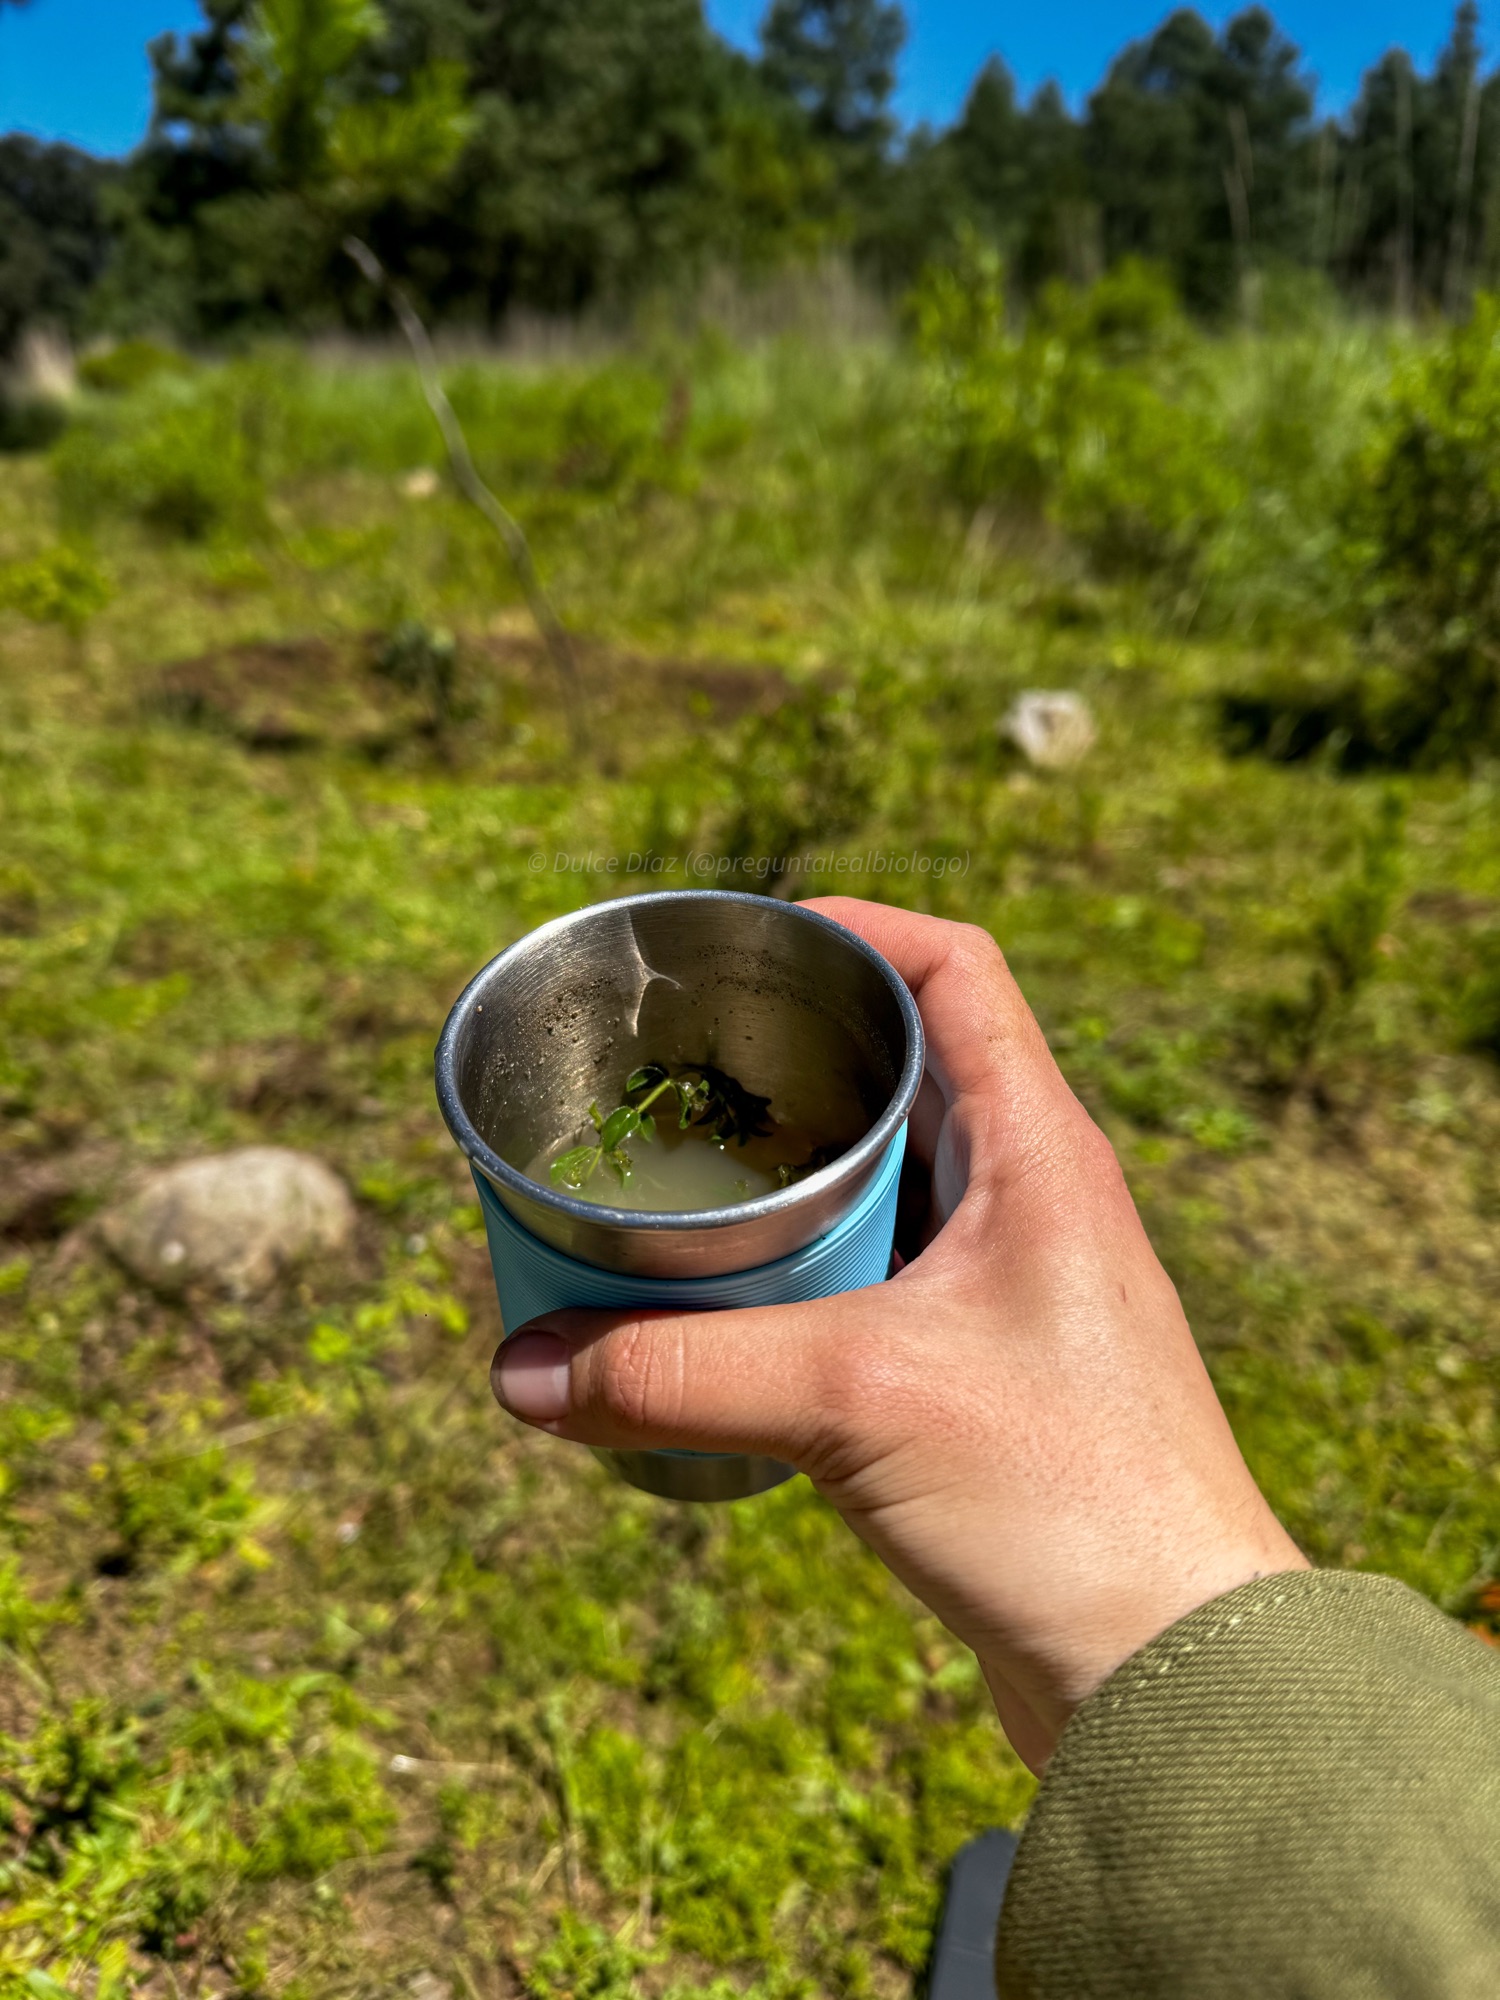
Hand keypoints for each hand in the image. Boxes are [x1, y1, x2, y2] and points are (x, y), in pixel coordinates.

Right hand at [491, 898, 1306, 1770]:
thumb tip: (519, 1372)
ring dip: (788, 1187)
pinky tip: (730, 1321)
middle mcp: (1035, 1198)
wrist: (1170, 1674)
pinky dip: (802, 1282)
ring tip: (679, 1198)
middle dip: (788, 1070)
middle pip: (904, 1074)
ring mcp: (1014, 1290)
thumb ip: (677, 1373)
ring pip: (884, 1189)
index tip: (746, 951)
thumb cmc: (1062, 1501)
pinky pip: (879, 1286)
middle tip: (678, 1088)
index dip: (854, 932)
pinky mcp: (989, 1376)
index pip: (955, 971)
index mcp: (1040, 1149)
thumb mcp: (854, 1401)